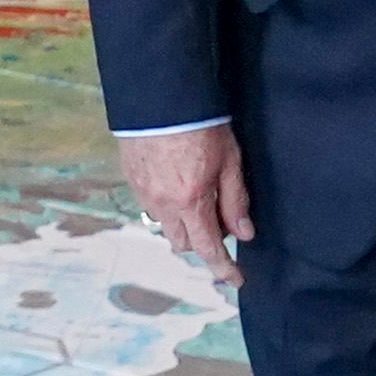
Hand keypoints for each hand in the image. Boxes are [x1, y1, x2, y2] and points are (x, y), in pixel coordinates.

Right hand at [118, 123, 251, 278]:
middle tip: (218, 221)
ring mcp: (144, 192)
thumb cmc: (200, 124)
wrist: (160, 96)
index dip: (223, 267)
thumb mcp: (229, 160)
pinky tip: (176, 184)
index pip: (208, 248)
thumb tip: (243, 233)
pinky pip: (150, 206)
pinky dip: (166, 206)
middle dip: (201, 241)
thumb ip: (235, 200)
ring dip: (182, 224)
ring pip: (164, 226)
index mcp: (191, 202)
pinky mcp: (131, 178)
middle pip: (183, 243)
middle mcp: (163, 204)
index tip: (235, 279)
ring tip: (196, 200)